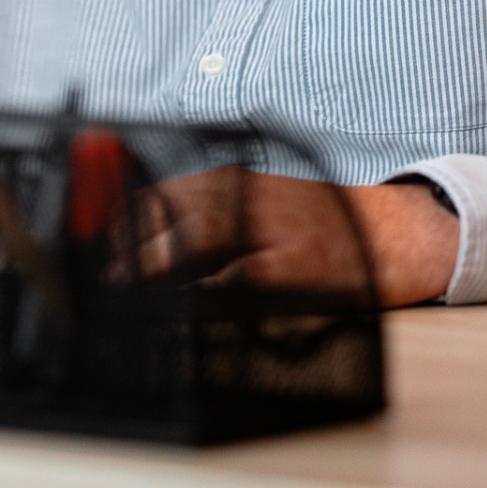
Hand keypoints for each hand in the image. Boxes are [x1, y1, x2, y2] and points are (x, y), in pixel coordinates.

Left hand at [119, 170, 457, 306]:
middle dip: (131, 246)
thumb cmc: (314, 222)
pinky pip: (238, 278)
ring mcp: (269, 228)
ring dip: (156, 265)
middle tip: (103, 278)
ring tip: (126, 291)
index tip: (96, 247)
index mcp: (231, 181)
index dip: (124, 221)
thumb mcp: (257, 204)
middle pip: (170, 212)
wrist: (390, 232)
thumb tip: (143, 246)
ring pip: (197, 238)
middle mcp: (245, 196)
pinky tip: (182, 306)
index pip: (160, 193)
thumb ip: (206, 217)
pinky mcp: (294, 266)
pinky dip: (205, 290)